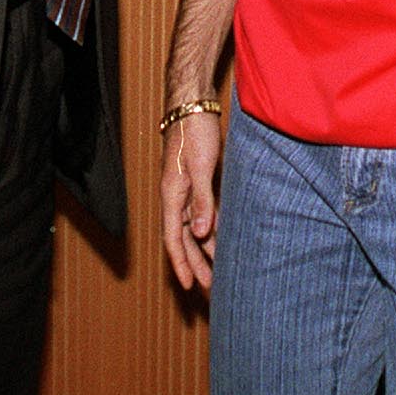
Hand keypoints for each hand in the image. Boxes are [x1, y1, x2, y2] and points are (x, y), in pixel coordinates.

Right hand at [159, 112, 223, 291]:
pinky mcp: (199, 181)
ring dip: (205, 250)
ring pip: (195, 228)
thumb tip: (201, 232)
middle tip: (208, 289)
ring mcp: (187, 190)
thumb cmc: (194, 131)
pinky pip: (204, 213)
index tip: (189, 285)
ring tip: (218, 272)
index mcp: (172, 195)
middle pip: (185, 239)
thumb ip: (201, 199)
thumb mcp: (200, 166)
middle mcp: (177, 197)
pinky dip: (213, 230)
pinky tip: (223, 241)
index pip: (174, 238)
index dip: (181, 263)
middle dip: (195, 264)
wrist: (193, 105)